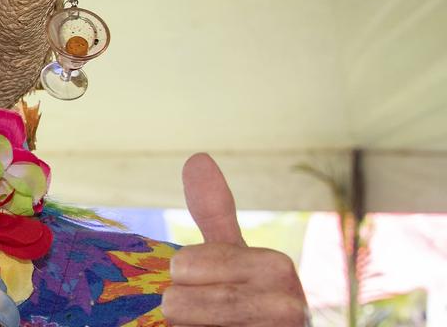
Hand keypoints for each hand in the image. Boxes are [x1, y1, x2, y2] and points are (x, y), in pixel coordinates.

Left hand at [161, 153, 308, 325]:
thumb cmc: (250, 305)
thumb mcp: (232, 258)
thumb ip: (215, 213)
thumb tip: (197, 157)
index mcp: (276, 265)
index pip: (184, 266)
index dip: (182, 282)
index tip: (209, 289)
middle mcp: (288, 305)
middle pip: (180, 302)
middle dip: (182, 312)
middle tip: (208, 317)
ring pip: (185, 325)